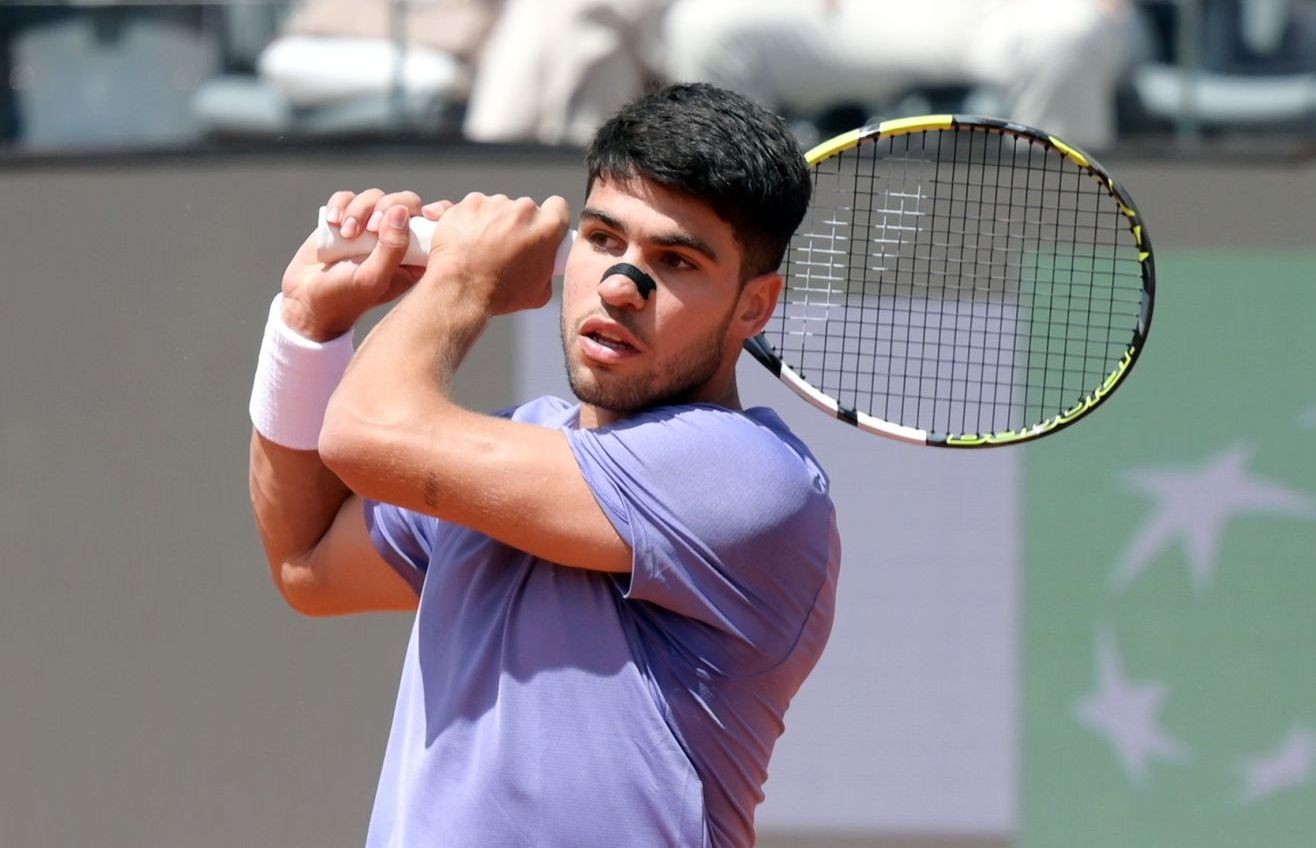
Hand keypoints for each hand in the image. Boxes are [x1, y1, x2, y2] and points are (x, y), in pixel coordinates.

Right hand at [280, 189, 449, 340]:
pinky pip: (349, 197)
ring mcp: (370, 227)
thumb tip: (402, 211)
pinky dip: (341, 205)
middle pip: (405, 202)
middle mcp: (395, 239)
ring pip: (375, 197)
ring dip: (359, 209)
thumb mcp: (373, 277)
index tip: (425, 213)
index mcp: (413, 258)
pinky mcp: (346, 218)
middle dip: (387, 207)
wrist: (307, 299)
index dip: (438, 212)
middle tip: (370, 228)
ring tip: (345, 233)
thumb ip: (392, 248)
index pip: (435, 226)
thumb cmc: (346, 296)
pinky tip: (333, 222)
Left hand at [422, 192, 570, 315]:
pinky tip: (461, 239)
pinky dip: (466, 219)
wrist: (460, 291)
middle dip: (516, 225)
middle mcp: (522, 209)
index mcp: (547, 228)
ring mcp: (492, 203)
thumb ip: (547, 269)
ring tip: (478, 248)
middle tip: (504, 248)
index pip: (558, 206)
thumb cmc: (498, 294)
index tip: (540, 228)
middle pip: (524, 209)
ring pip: (496, 207)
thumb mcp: (539, 293)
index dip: (550, 217)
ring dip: (491, 222)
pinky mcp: (467, 204)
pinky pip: (470, 207)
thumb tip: (541, 266)